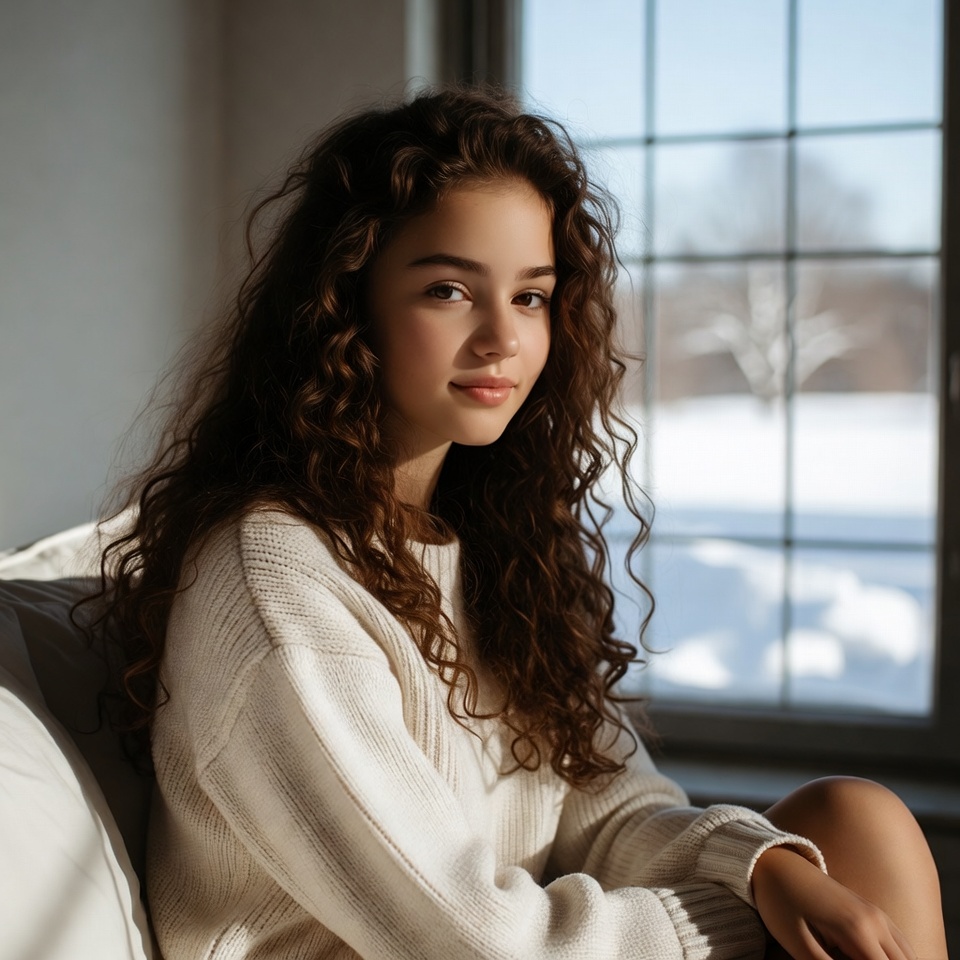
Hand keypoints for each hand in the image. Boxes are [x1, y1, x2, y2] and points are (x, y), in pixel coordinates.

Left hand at [751, 846, 916, 959]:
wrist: (776, 863)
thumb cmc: (780, 903)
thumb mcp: (797, 943)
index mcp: (859, 931)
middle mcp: (877, 921)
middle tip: (839, 958)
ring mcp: (878, 914)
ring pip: (907, 956)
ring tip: (845, 955)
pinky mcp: (873, 912)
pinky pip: (899, 945)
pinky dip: (891, 958)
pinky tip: (864, 956)